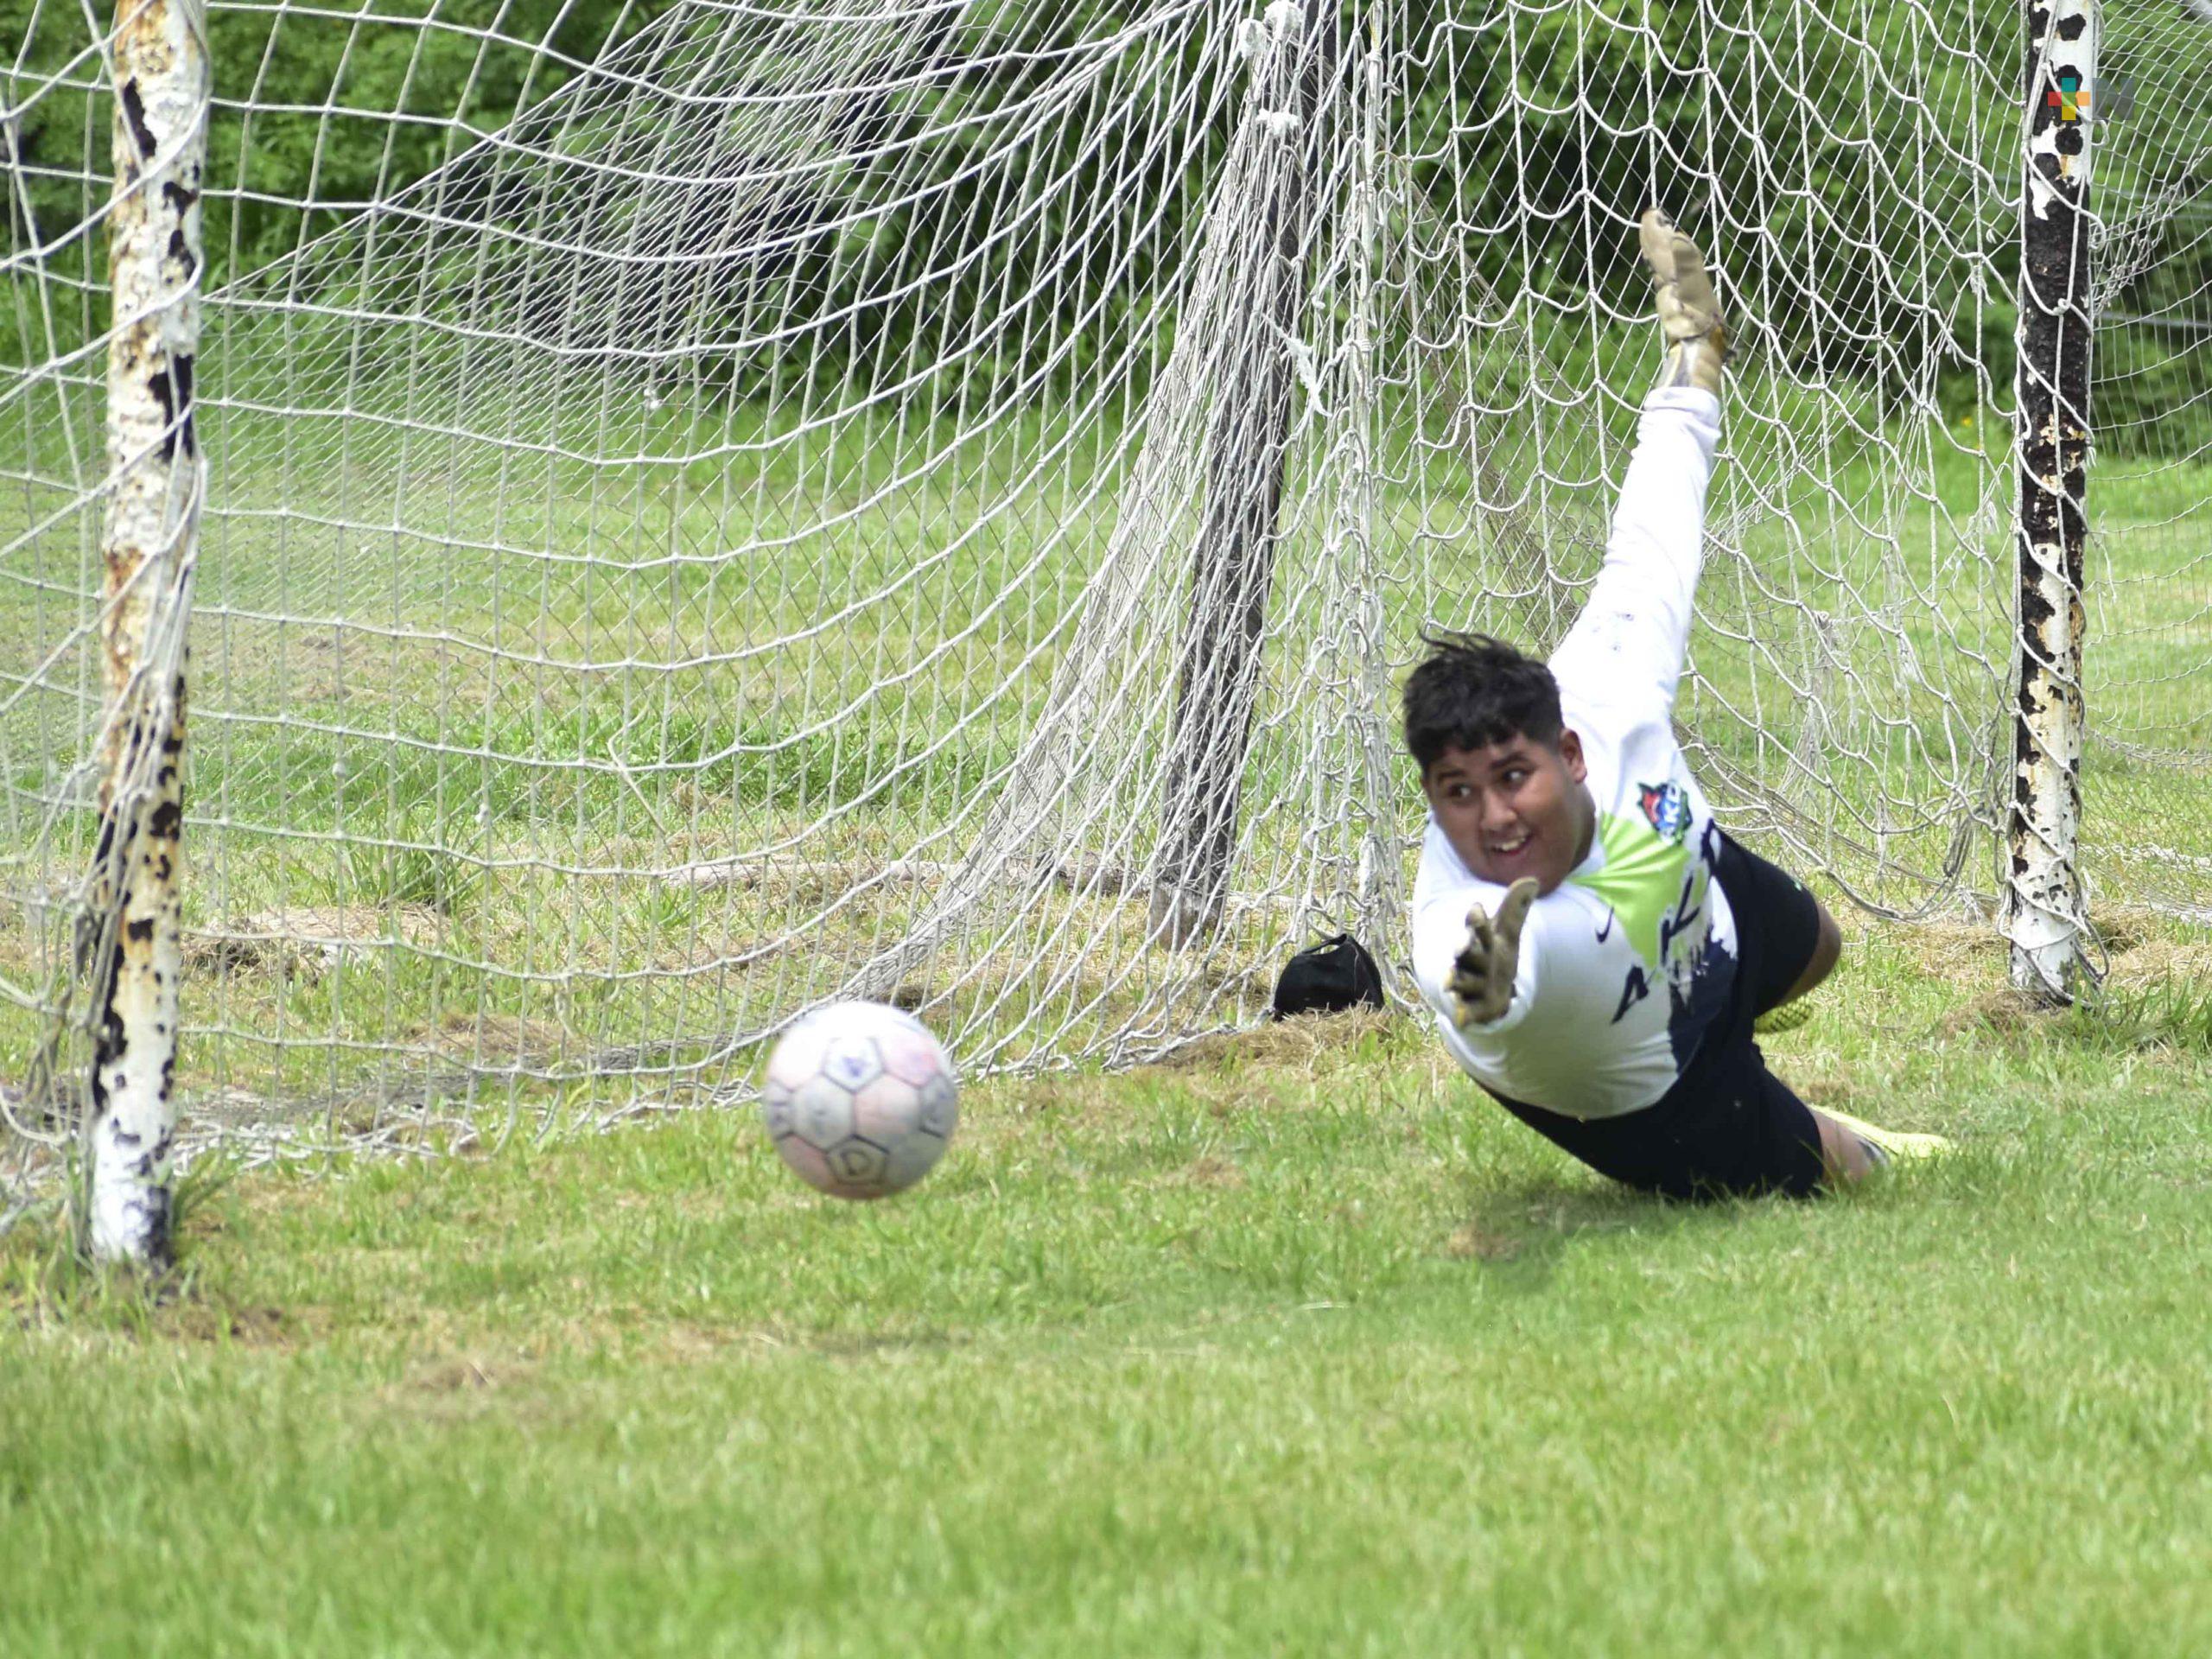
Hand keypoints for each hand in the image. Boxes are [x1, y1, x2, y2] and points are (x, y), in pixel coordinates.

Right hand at [1447, 878, 1538, 1027]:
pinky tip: (1461, 1019)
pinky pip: (1464, 1010)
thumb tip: (1534, 880)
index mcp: (1480, 940)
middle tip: (1462, 946)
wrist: (1491, 986)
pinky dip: (1462, 1014)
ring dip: (1456, 981)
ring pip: (1462, 980)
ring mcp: (1469, 983)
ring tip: (1449, 983)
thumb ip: (1516, 909)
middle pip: (1467, 953)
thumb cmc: (1495, 954)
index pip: (1477, 926)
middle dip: (1464, 949)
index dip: (1477, 920)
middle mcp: (1471, 960)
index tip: (1477, 910)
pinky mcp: (1471, 1006)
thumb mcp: (1508, 932)